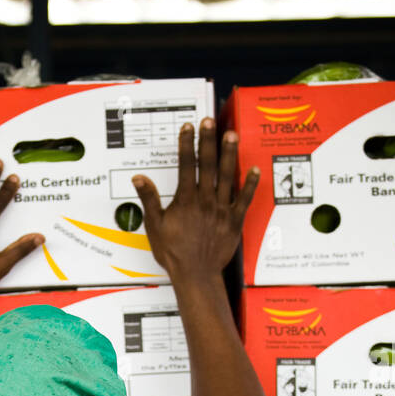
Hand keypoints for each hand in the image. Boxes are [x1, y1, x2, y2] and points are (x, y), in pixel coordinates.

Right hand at [131, 120, 258, 280]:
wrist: (195, 274)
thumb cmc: (174, 253)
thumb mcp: (155, 226)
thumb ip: (149, 200)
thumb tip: (139, 179)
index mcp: (185, 201)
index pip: (185, 166)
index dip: (186, 144)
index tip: (188, 128)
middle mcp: (205, 201)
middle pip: (207, 165)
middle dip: (208, 141)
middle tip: (210, 121)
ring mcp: (221, 209)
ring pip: (226, 176)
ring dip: (229, 154)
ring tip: (231, 134)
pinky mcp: (234, 220)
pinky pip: (244, 199)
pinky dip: (250, 184)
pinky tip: (254, 169)